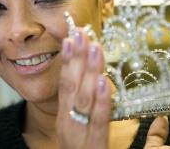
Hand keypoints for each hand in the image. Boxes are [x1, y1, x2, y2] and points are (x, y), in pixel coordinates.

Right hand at [56, 28, 110, 148]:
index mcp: (65, 117)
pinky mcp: (92, 147)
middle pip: (71, 87)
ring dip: (88, 72)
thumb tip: (95, 78)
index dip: (68, 59)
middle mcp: (68, 124)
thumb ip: (84, 106)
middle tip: (81, 32)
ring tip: (94, 48)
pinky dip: (101, 102)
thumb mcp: (78, 128)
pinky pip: (97, 123)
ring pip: (83, 100)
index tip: (72, 35)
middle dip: (76, 58)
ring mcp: (78, 136)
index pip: (65, 83)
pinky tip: (104, 83)